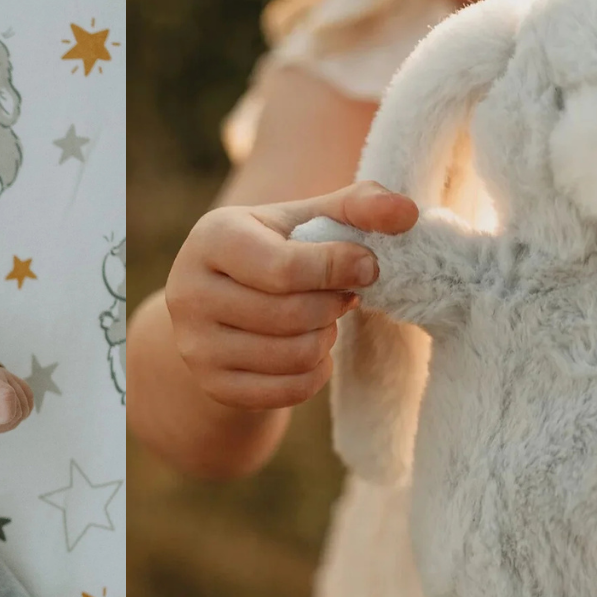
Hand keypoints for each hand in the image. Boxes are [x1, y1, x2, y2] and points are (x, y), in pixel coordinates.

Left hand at [0, 364, 33, 449]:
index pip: (7, 396)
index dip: (3, 416)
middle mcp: (4, 377)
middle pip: (18, 409)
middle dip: (2, 423)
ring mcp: (15, 380)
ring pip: (25, 410)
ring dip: (9, 419)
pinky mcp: (22, 385)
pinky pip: (28, 405)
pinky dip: (16, 414)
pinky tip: (1, 412)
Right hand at [161, 181, 419, 409]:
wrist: (221, 307)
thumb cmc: (277, 251)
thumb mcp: (309, 218)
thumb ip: (359, 206)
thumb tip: (407, 212)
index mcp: (213, 238)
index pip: (284, 267)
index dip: (338, 269)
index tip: (369, 267)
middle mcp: (190, 292)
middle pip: (291, 315)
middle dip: (334, 305)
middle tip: (343, 295)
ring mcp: (196, 344)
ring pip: (292, 355)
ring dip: (325, 338)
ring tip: (322, 320)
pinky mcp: (213, 385)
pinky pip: (288, 390)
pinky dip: (315, 372)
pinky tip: (310, 350)